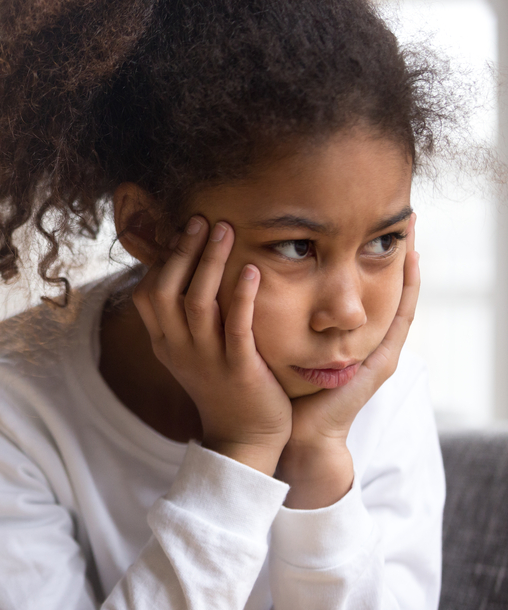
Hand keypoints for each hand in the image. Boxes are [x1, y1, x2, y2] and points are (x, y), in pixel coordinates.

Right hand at [132, 216, 291, 474]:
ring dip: (209, 262)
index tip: (182, 234)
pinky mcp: (240, 370)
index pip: (147, 294)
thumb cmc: (223, 387)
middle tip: (202, 220)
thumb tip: (187, 272)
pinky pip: (236, 327)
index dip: (162, 260)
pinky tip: (251, 269)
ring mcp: (207, 360)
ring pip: (197, 303)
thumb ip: (185, 318)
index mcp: (165, 344)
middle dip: (183, 251)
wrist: (245, 439)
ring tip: (225, 229)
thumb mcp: (192, 353)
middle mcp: (179, 349)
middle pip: (166, 291)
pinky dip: (242, 295)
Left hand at [278, 214, 419, 507]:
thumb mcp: (274, 342)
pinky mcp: (377, 367)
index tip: (362, 224)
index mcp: (338, 338)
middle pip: (382, 292)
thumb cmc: (276, 390)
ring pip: (400, 302)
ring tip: (414, 231)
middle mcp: (361, 343)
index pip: (355, 291)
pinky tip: (413, 266)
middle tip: (402, 218)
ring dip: (408, 268)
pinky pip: (401, 324)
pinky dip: (409, 294)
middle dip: (389, 256)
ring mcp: (374, 354)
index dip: (359, 259)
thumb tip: (240, 275)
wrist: (289, 437)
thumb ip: (268, 315)